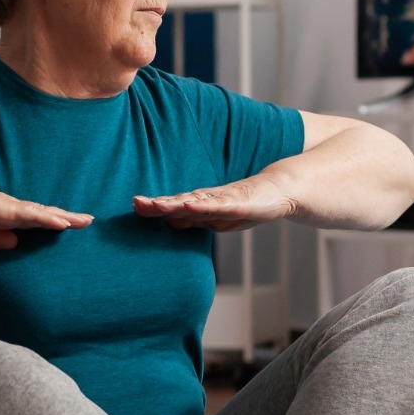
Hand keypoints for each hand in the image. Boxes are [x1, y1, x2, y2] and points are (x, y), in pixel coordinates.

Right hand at [0, 182, 92, 249]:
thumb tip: (15, 244)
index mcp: (4, 215)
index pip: (35, 220)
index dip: (53, 222)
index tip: (72, 226)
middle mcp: (10, 208)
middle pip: (45, 214)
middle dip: (68, 217)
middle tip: (89, 221)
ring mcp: (7, 207)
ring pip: (42, 213)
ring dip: (64, 217)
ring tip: (84, 221)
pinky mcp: (2, 210)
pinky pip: (30, 215)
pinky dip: (47, 219)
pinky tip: (62, 223)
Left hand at [132, 176, 296, 231]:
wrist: (278, 192)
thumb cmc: (247, 205)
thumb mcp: (217, 218)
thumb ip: (195, 219)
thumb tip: (170, 223)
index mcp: (202, 204)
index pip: (173, 207)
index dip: (154, 207)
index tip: (135, 205)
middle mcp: (208, 199)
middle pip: (179, 202)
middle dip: (157, 204)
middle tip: (136, 203)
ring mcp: (222, 200)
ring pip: (194, 202)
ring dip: (174, 203)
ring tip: (155, 205)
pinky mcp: (238, 202)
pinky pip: (217, 205)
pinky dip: (202, 205)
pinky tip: (189, 206)